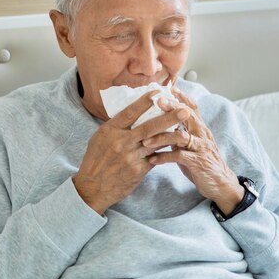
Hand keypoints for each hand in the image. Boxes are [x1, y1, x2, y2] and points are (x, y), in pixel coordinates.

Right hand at [73, 90, 190, 214]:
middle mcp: (121, 142)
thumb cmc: (95, 159)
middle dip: (168, 118)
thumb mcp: (99, 138)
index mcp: (110, 131)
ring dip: (172, 134)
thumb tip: (130, 113)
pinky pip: (155, 158)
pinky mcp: (138, 170)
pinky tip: (175, 146)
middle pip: (148, 127)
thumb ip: (115, 127)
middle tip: (184, 110)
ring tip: (186, 128)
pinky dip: (165, 151)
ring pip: (156, 142)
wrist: (92, 186)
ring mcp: (130, 157)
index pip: (130, 112)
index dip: (144, 102)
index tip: (157, 92)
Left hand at [146, 87, 243, 214]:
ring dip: (161, 137)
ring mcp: (201, 147)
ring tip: (145, 140)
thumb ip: (180, 133)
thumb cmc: (202, 162)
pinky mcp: (198, 162)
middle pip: (187, 115)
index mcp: (199, 128)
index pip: (191, 107)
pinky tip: (152, 159)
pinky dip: (164, 157)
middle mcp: (202, 134)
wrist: (220, 184)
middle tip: (156, 101)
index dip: (180, 96)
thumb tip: (162, 123)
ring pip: (180, 136)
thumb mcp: (191, 144)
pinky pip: (179, 156)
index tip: (166, 86)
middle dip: (171, 107)